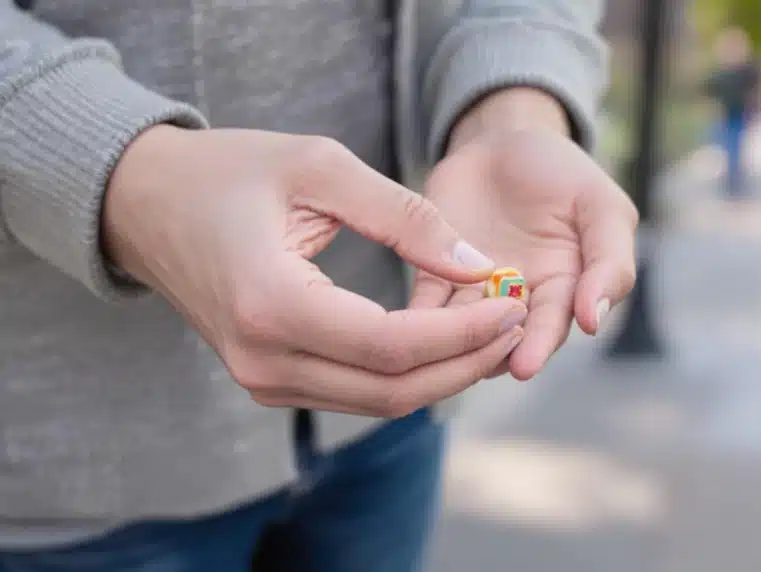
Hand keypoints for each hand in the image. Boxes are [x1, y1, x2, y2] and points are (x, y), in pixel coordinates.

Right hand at [103, 126, 527, 417]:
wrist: (145, 205)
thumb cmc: (229, 172)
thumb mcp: (321, 168)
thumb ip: (407, 218)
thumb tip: (479, 265)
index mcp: (270, 303)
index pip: (391, 347)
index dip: (463, 334)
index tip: (513, 302)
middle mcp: (263, 359)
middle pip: (393, 390)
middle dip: (466, 362)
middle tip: (517, 320)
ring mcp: (262, 380)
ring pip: (378, 401)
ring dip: (444, 373)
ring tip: (493, 328)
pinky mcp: (269, 380)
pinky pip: (355, 392)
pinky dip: (408, 373)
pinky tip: (445, 340)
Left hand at [410, 90, 637, 380]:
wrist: (506, 140)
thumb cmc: (563, 175)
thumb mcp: (602, 208)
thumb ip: (610, 261)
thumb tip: (594, 320)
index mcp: (563, 289)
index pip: (551, 324)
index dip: (539, 344)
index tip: (524, 365)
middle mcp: (518, 298)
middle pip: (503, 335)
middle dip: (491, 354)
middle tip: (476, 368)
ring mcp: (473, 288)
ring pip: (461, 325)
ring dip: (451, 340)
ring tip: (439, 353)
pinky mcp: (434, 272)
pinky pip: (424, 300)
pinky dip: (415, 316)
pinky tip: (402, 328)